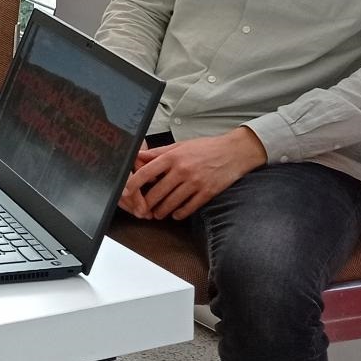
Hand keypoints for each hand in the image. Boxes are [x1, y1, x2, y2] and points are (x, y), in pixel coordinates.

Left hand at [124, 130, 265, 220]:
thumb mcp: (180, 145)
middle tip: (142, 209)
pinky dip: (180, 213)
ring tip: (157, 214)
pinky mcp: (208, 192)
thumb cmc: (206, 147)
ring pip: (172, 202)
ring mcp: (195, 182)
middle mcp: (182, 169)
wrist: (234, 151)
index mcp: (173, 156)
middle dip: (147, 203)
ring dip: (161, 211)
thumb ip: (159, 152)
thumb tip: (139, 156)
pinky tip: (175, 214)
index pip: (146, 172)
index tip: (125, 192)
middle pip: (157, 191)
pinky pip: (189, 207)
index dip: (133, 184)